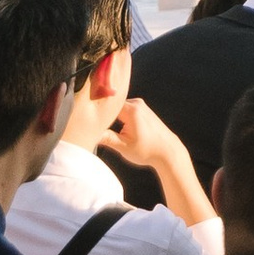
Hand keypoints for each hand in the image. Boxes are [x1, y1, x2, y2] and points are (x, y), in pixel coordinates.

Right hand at [101, 97, 208, 223]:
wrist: (167, 150)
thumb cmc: (147, 150)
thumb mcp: (123, 147)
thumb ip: (107, 139)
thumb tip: (89, 134)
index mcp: (132, 110)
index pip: (107, 105)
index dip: (97, 112)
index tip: (86, 119)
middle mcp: (136, 103)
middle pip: (112, 106)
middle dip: (103, 115)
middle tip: (91, 125)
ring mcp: (140, 105)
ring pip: (118, 108)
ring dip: (110, 117)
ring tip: (101, 127)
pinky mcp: (142, 110)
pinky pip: (124, 110)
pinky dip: (117, 117)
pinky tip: (112, 127)